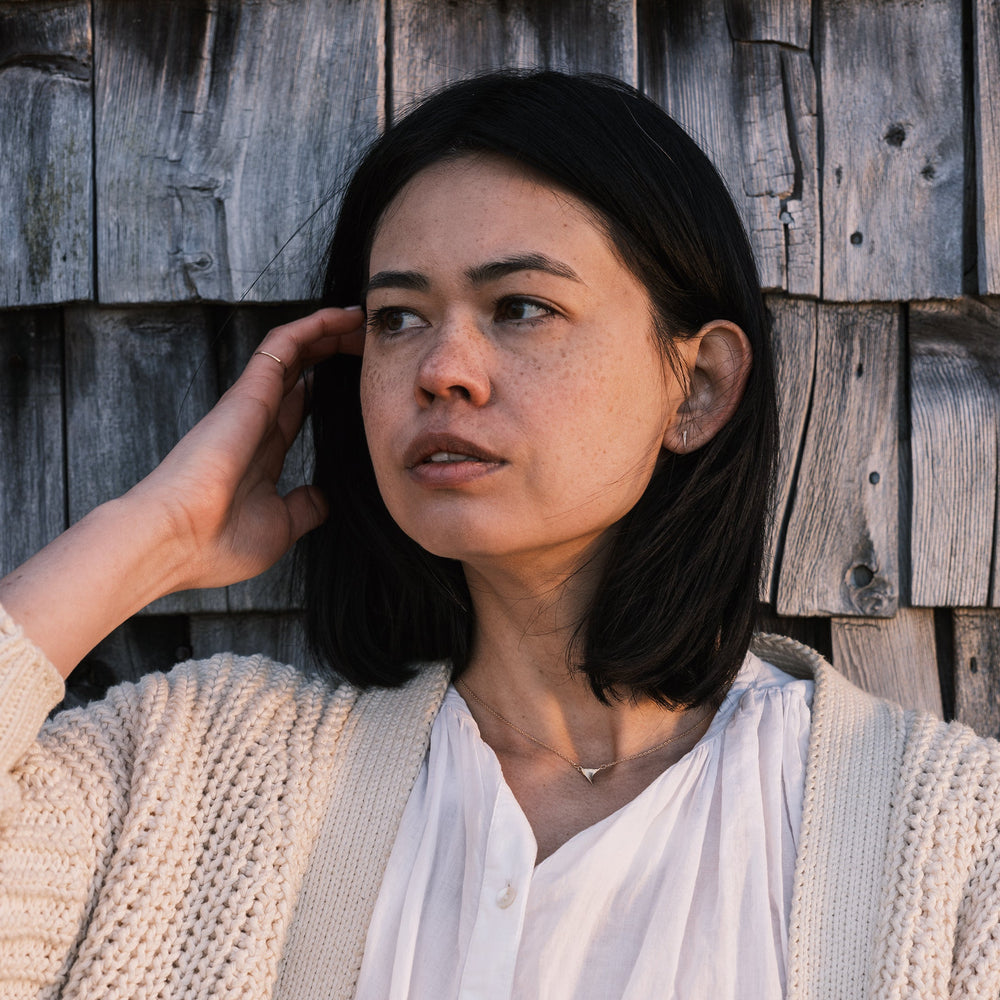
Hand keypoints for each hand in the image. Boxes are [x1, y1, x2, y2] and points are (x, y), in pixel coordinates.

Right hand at [127, 307, 365, 590]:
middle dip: (330, 354)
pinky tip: (341, 316)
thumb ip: (302, 509)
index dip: (324, 391)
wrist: (178, 540)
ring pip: (294, 351)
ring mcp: (252, 404)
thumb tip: (321, 500)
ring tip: (360, 320)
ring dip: (327, 332)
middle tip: (366, 343)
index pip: (297, 410)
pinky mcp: (250, 391)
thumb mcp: (279, 527)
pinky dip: (313, 325)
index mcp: (262, 455)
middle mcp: (257, 423)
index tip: (353, 380)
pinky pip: (283, 344)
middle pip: (299, 375)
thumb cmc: (218, 542)